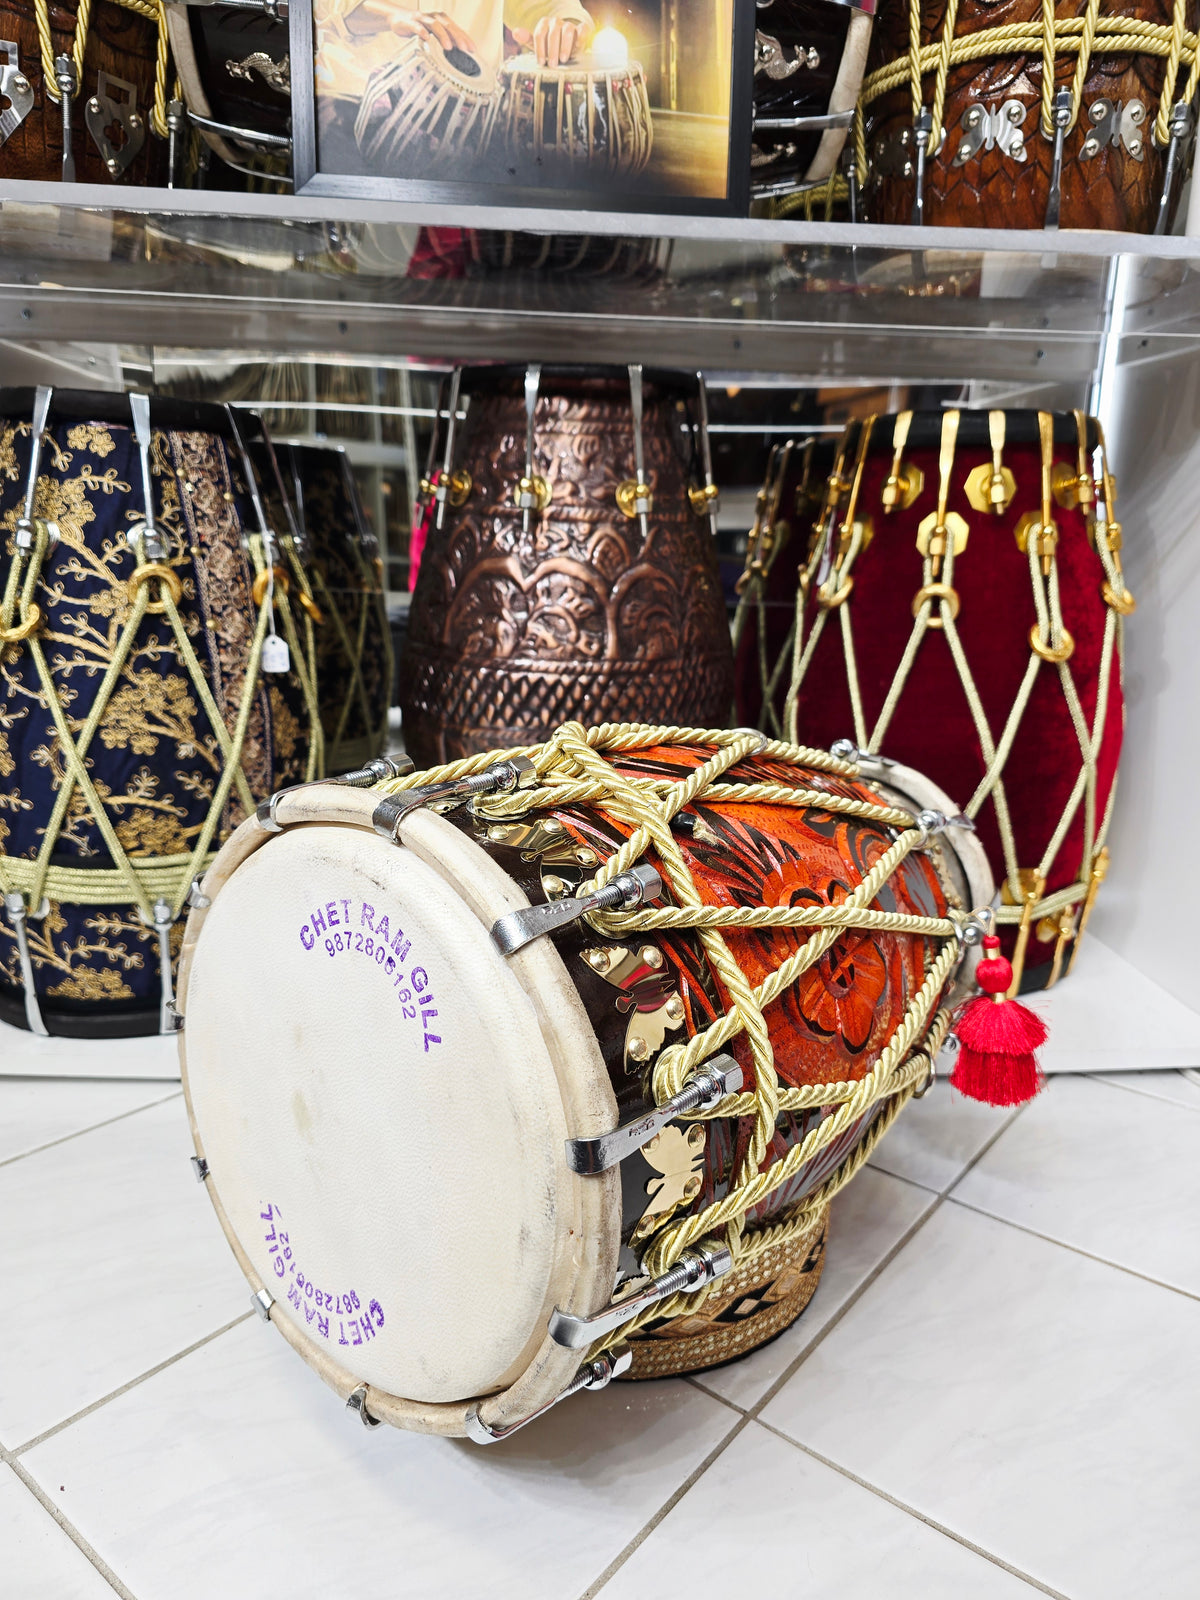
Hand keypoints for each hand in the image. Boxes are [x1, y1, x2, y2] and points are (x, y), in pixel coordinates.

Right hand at [346, 2, 476, 57]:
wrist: (399, 19)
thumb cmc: (420, 29)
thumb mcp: (434, 36)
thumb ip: (445, 42)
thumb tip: (460, 57)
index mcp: (442, 20)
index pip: (456, 29)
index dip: (465, 38)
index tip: (473, 50)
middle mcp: (435, 17)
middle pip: (448, 26)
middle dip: (457, 37)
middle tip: (465, 49)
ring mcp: (422, 19)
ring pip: (435, 25)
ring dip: (442, 35)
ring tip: (448, 47)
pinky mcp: (410, 22)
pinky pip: (417, 26)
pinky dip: (421, 31)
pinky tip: (426, 38)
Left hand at [512, 13, 592, 66]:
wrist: (567, 46)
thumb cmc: (550, 47)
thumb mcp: (537, 44)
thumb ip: (527, 39)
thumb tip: (515, 32)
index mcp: (544, 24)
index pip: (539, 34)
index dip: (539, 49)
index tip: (540, 63)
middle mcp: (556, 22)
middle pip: (553, 33)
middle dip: (552, 50)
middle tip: (552, 65)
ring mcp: (569, 24)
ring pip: (567, 30)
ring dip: (565, 46)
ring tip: (563, 59)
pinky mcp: (581, 29)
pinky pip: (582, 29)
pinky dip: (580, 38)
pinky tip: (578, 49)